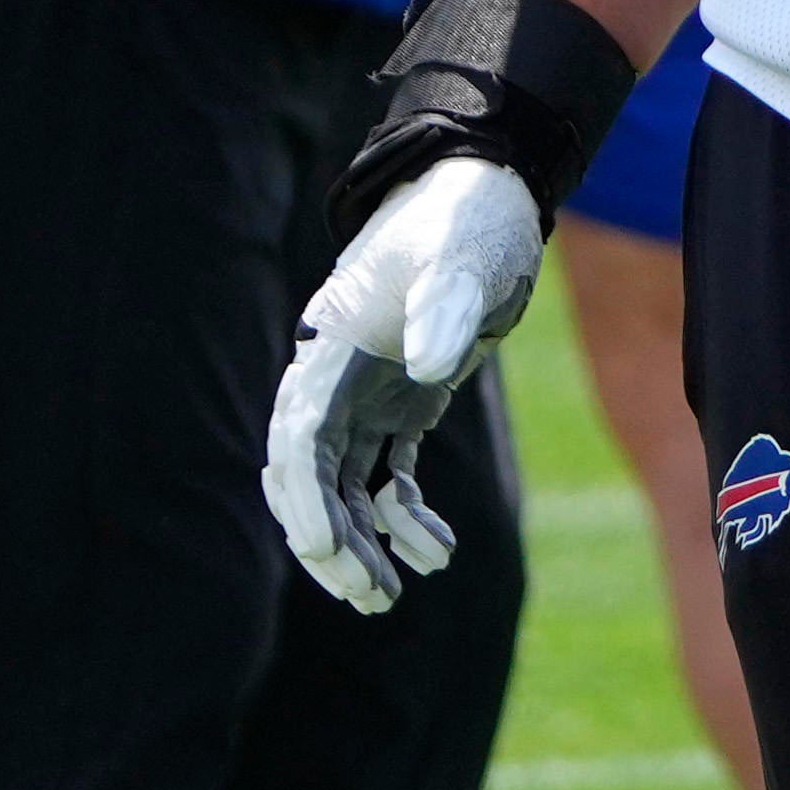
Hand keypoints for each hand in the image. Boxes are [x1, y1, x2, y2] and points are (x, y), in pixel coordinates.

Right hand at [262, 159, 545, 613]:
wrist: (490, 193)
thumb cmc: (469, 219)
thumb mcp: (463, 260)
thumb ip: (444, 308)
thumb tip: (427, 367)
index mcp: (332, 349)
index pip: (299, 438)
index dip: (304, 499)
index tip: (327, 551)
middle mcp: (337, 378)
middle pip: (310, 477)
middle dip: (330, 541)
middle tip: (370, 595)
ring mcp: (367, 393)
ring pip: (344, 488)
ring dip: (362, 545)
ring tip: (395, 594)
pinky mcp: (401, 403)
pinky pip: (385, 476)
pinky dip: (403, 519)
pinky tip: (435, 550)